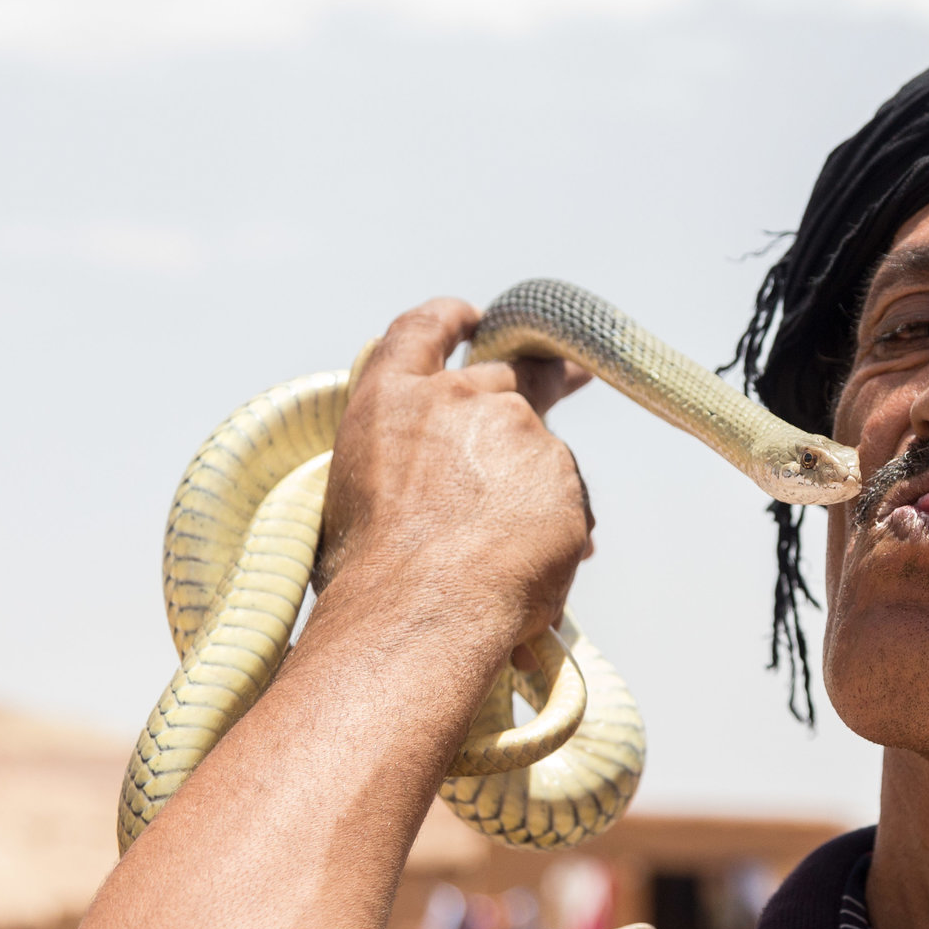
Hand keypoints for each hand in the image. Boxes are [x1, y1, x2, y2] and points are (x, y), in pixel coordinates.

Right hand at [313, 298, 594, 658]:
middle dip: (539, 382)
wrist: (417, 608)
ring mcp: (515, 429)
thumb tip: (435, 489)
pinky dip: (558, 527)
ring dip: (535, 487)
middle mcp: (457, 398)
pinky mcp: (562, 471)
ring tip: (505, 551)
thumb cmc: (369, 570)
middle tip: (572, 378)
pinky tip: (530, 567)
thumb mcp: (355, 492)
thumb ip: (402, 459)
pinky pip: (568, 498)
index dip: (451, 320)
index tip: (475, 319)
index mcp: (390, 398)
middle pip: (508, 379)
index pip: (422, 331)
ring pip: (541, 451)